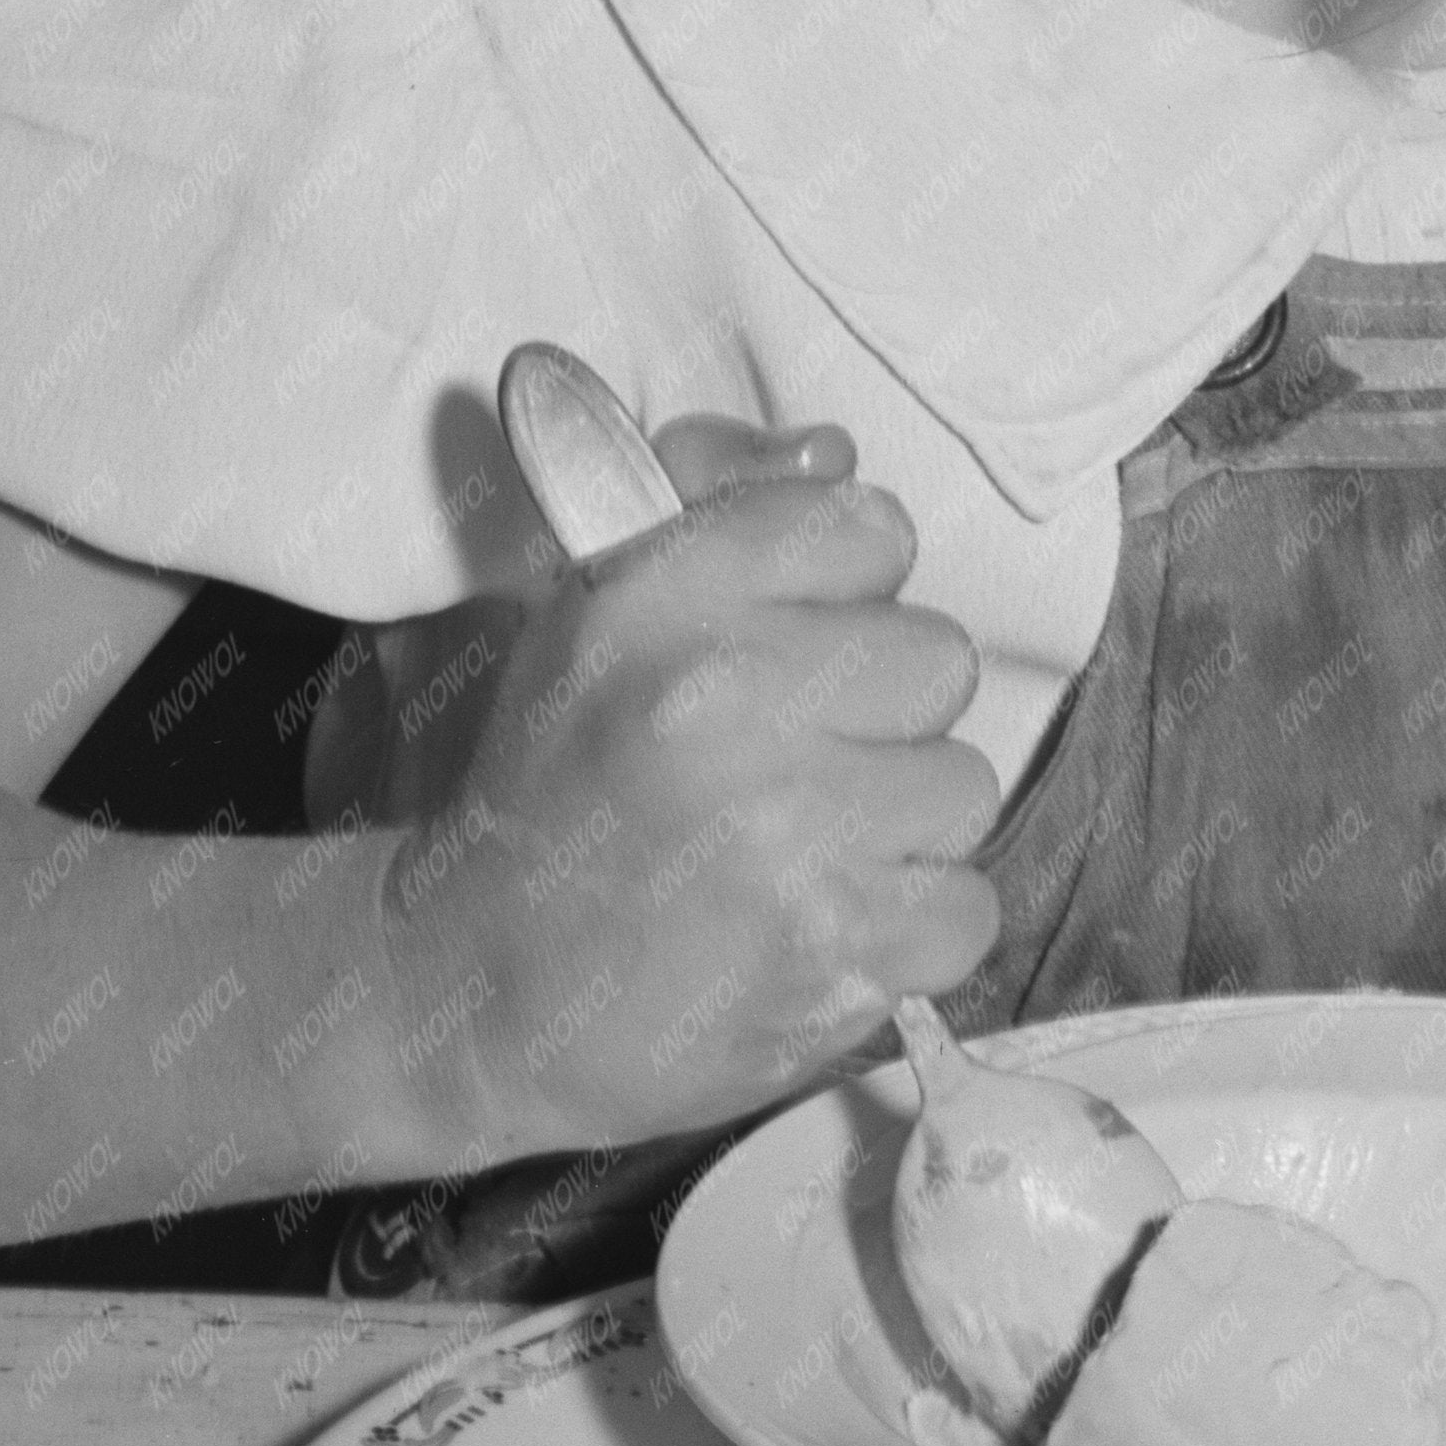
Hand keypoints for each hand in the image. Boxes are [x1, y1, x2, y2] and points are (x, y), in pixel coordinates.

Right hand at [376, 416, 1004, 1155]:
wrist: (479, 994)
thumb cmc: (550, 798)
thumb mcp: (592, 615)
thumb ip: (714, 506)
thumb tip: (830, 450)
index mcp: (661, 592)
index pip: (867, 528)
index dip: (845, 591)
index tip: (797, 641)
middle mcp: (724, 694)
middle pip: (936, 657)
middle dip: (879, 716)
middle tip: (792, 764)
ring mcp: (788, 828)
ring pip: (960, 785)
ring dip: (896, 827)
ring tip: (800, 851)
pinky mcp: (837, 948)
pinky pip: (967, 907)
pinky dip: (909, 931)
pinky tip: (823, 926)